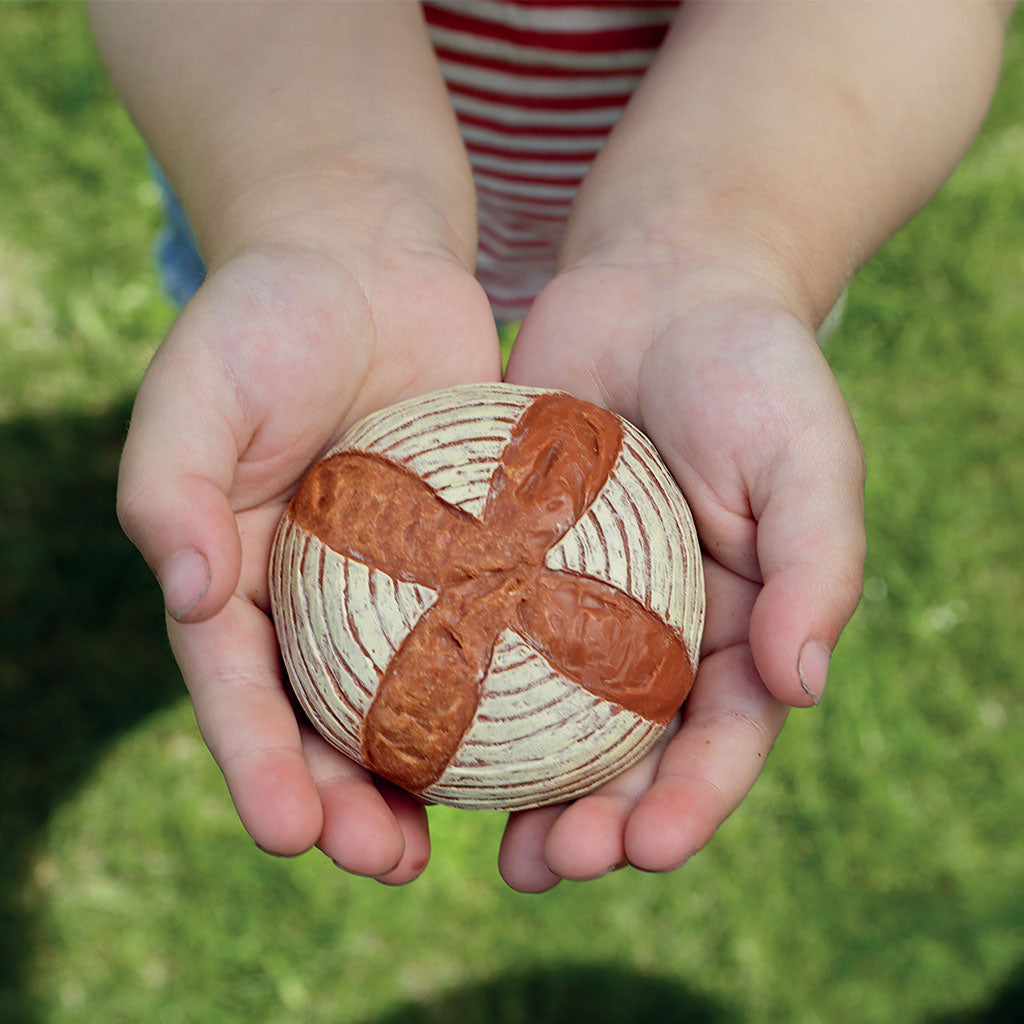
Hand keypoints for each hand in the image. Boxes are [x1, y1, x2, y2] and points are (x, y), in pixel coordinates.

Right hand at [118, 224, 500, 883]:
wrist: (366, 261)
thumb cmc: (271, 314)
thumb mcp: (200, 386)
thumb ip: (169, 484)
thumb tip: (185, 592)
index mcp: (234, 571)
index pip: (235, 687)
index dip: (258, 765)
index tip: (292, 832)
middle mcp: (310, 591)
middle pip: (323, 719)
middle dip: (346, 803)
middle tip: (387, 863)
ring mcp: (390, 578)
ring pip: (409, 695)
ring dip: (432, 772)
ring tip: (470, 834)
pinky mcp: (462, 549)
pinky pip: (484, 627)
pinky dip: (506, 685)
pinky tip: (545, 734)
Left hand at [498, 259, 864, 890]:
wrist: (660, 285)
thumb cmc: (750, 367)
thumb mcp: (806, 456)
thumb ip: (817, 567)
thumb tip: (804, 688)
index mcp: (740, 623)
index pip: (724, 735)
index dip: (693, 802)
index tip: (648, 849)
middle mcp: (659, 628)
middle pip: (630, 752)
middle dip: (598, 822)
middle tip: (547, 866)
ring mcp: (579, 599)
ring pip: (549, 717)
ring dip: (520, 788)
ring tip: (485, 847)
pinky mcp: (512, 558)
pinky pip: (482, 631)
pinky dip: (458, 687)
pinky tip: (416, 730)